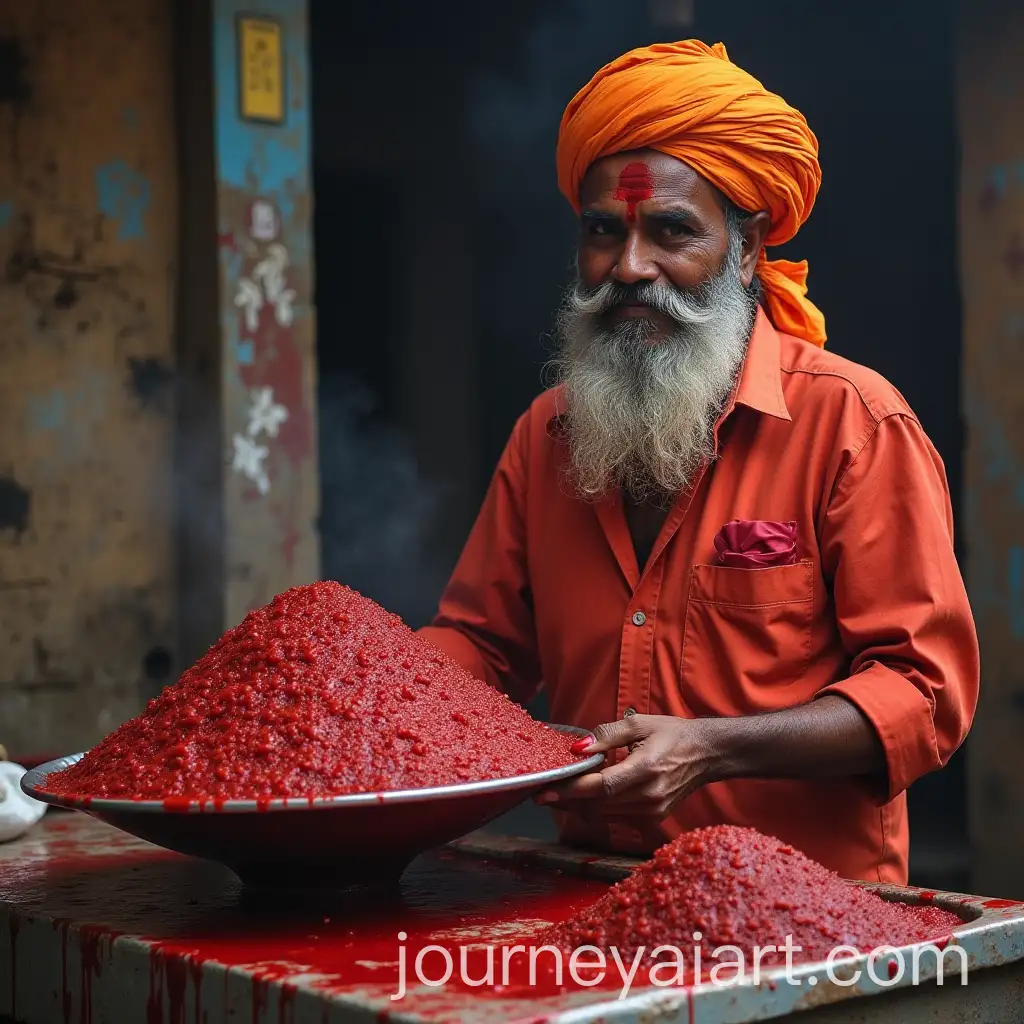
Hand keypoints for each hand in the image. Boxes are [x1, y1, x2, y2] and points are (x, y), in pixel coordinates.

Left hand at [534, 714, 716, 823]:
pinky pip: (614, 818)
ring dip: (578, 807)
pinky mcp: (652, 819)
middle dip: (566, 801)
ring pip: (602, 816)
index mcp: (645, 769)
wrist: (706, 754)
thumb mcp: (638, 724)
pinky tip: (589, 795)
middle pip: (596, 806)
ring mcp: (652, 812)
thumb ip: (605, 735)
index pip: (600, 787)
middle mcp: (648, 796)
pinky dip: (597, 808)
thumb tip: (576, 748)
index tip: (544, 790)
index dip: (570, 791)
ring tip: (561, 792)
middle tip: (543, 791)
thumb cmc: (671, 734)